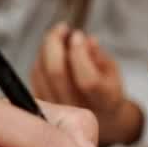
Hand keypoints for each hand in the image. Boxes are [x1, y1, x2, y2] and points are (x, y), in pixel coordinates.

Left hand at [30, 24, 141, 145]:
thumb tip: (85, 40)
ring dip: (46, 48)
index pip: (87, 79)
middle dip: (55, 43)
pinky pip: (35, 77)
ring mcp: (58, 109)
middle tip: (62, 28)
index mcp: (104, 101)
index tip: (78, 35)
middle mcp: (78, 108)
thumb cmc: (107, 91)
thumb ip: (98, 55)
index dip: (79, 54)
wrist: (103, 119)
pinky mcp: (44, 106)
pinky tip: (50, 50)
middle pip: (56, 74)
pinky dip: (40, 59)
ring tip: (57, 35)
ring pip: (41, 73)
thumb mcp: (112, 71)